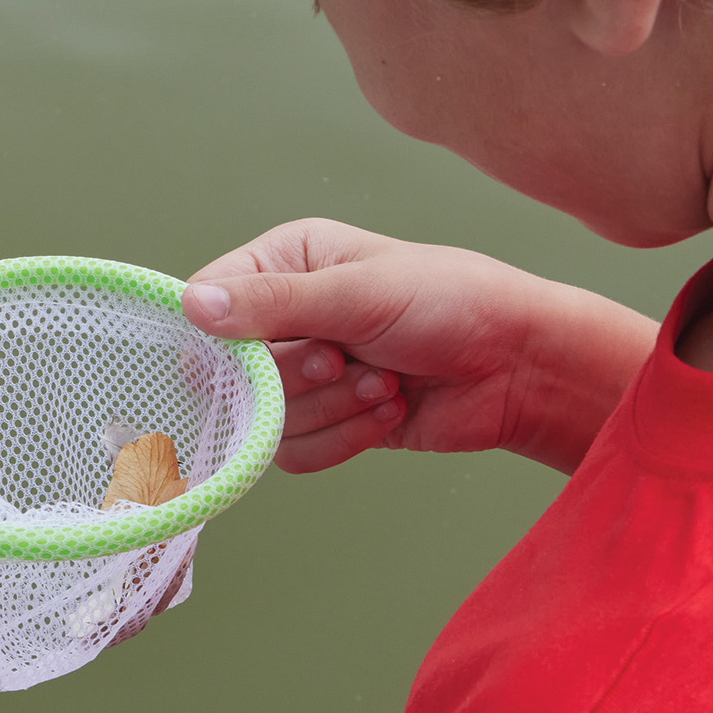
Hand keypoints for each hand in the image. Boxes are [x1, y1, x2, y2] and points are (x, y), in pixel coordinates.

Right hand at [182, 219, 656, 475]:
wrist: (521, 367)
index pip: (211, 298)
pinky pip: (299, 451)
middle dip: (298, 376)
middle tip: (344, 359)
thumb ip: (273, 304)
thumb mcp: (359, 293)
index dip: (222, 336)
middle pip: (235, 370)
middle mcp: (290, 314)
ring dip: (331, 409)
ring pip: (267, 419)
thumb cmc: (452, 303)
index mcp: (288, 261)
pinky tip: (391, 409)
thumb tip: (191, 305)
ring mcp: (310, 370)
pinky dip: (345, 438)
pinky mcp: (332, 419)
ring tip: (385, 382)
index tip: (252, 354)